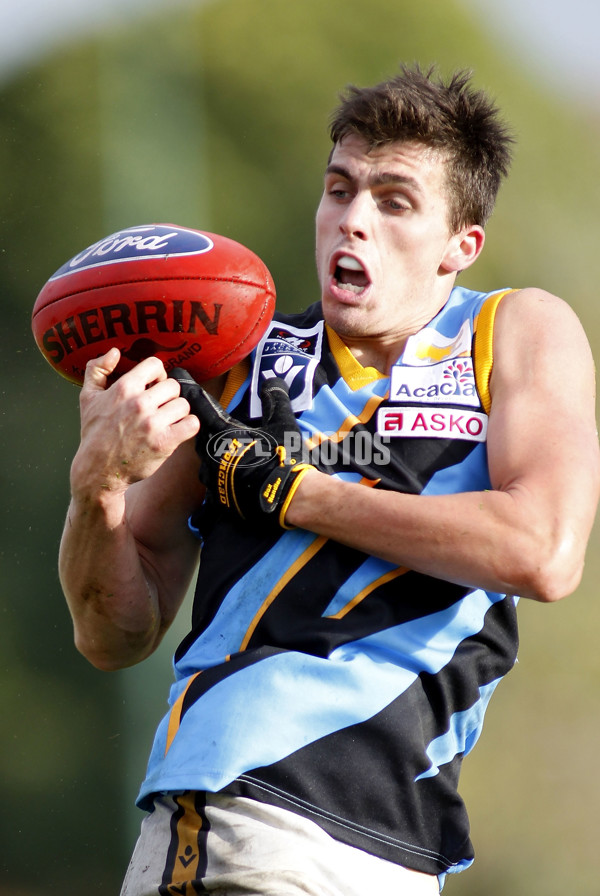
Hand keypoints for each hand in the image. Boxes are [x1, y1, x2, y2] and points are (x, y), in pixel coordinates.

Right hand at [71, 349, 199, 499]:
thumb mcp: (87, 397)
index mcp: (124, 388)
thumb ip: (97, 369)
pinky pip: (192, 424)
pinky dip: (188, 426)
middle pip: (173, 386)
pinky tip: (176, 431)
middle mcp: (139, 403)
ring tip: (166, 421)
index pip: (155, 365)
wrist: (98, 470)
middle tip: (159, 409)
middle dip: (168, 397)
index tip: (153, 388)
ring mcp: (153, 423)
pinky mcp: (165, 442)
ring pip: (184, 404)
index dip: (158, 376)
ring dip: (177, 413)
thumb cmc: (94, 433)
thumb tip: (115, 351)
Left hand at [169, 368, 312, 527]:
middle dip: (212, 433)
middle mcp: (210, 454)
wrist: (288, 497)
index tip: (180, 378)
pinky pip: (214, 486)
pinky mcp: (217, 498)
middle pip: (202, 436)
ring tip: (235, 460)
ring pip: (207, 463)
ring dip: (217, 459)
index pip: (200, 406)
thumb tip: (271, 382)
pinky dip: (222, 482)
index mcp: (222, 432)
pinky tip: (235, 483)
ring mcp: (212, 478)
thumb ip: (275, 400)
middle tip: (226, 433)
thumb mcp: (283, 424)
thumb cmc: (284, 458)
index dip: (191, 391)